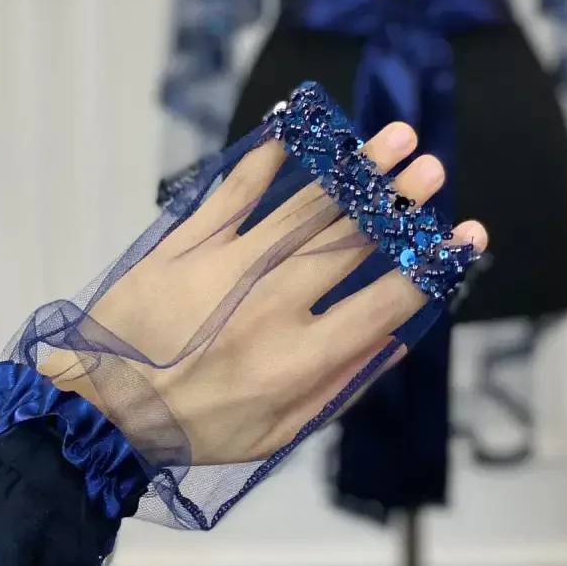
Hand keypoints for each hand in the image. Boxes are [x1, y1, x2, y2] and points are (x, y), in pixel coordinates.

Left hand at [41, 122, 485, 465]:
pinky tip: (298, 131)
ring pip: (304, 207)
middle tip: (434, 167)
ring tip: (393, 138)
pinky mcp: (186, 242)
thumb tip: (400, 338)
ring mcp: (227, 265)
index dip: (434, 267)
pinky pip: (233, 191)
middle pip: (350, 242)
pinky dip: (267, 159)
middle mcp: (271, 305)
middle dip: (398, 201)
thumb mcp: (277, 433)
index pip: (385, 301)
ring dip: (355, 170)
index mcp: (299, 358)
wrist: (98, 412)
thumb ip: (342, 386)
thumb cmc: (196, 428)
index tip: (468, 236)